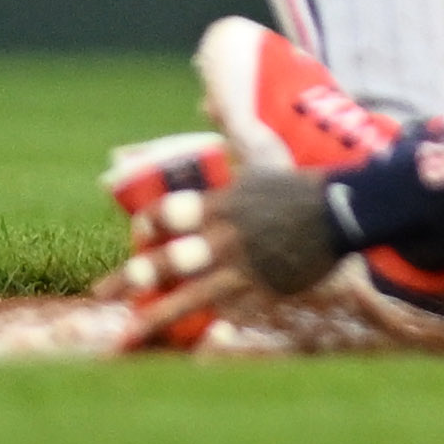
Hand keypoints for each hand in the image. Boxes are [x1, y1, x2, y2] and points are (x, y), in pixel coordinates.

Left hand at [98, 165, 343, 344]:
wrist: (343, 211)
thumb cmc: (298, 185)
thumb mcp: (261, 159)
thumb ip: (231, 141)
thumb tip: (207, 98)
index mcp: (220, 204)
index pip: (165, 214)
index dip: (146, 226)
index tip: (137, 236)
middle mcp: (223, 238)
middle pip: (166, 262)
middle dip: (129, 279)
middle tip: (100, 294)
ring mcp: (241, 268)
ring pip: (187, 297)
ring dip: (153, 319)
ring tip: (126, 336)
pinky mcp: (260, 291)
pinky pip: (223, 313)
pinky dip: (204, 329)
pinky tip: (185, 345)